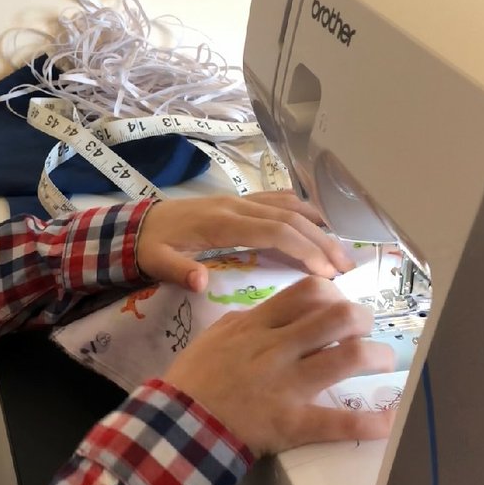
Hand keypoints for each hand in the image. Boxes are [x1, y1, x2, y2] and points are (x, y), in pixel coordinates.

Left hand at [136, 191, 354, 291]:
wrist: (136, 224)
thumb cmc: (150, 246)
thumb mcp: (155, 262)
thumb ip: (177, 271)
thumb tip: (200, 283)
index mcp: (221, 222)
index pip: (273, 230)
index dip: (303, 248)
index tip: (326, 272)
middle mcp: (236, 206)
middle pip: (290, 218)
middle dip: (322, 241)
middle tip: (347, 269)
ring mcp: (240, 201)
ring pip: (289, 207)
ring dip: (319, 227)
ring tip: (342, 252)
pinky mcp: (240, 202)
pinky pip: (278, 201)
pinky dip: (304, 211)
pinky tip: (322, 226)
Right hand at [162, 276, 396, 457]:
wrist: (177, 423)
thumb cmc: (192, 380)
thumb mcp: (214, 337)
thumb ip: (246, 322)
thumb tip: (271, 313)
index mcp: (258, 326)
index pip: (309, 292)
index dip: (335, 294)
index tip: (339, 306)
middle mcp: (277, 349)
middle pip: (338, 316)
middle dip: (363, 319)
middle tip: (366, 331)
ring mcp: (288, 385)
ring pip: (348, 357)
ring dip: (377, 356)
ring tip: (382, 361)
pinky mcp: (293, 422)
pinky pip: (340, 421)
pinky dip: (372, 422)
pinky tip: (391, 418)